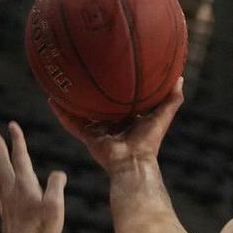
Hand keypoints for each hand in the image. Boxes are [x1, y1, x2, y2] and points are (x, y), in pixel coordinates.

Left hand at [0, 121, 66, 232]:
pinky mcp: (6, 218)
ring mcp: (6, 204)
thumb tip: (58, 173)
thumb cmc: (41, 231)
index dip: (16, 140)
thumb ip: (57, 185)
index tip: (11, 125)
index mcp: (25, 185)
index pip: (20, 157)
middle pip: (3, 164)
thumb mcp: (55, 206)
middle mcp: (12, 191)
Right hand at [49, 77, 183, 172]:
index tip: (110, 70)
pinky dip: (61, 113)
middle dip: (92, 92)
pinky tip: (52, 98)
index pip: (121, 101)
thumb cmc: (149, 141)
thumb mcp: (162, 116)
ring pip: (81, 112)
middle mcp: (111, 124)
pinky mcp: (88, 137)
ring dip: (71, 99)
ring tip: (60, 82)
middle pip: (99, 105)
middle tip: (83, 72)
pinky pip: (71, 123)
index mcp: (128, 120)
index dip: (116, 88)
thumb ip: (172, 99)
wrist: (133, 162)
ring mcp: (98, 130)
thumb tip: (181, 78)